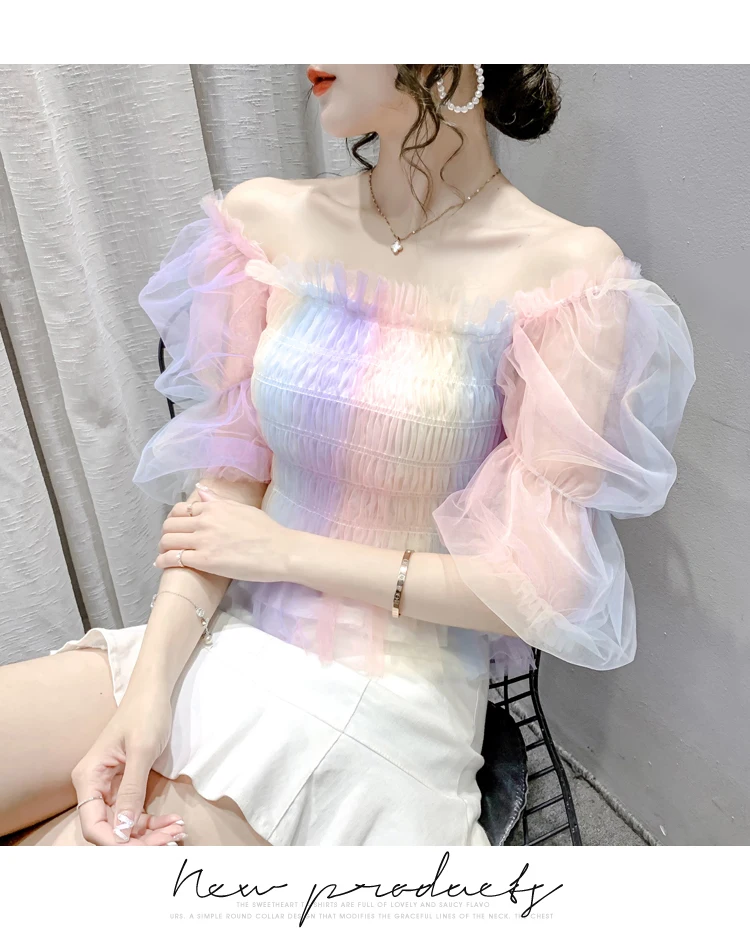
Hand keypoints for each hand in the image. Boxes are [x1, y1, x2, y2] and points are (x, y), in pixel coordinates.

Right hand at [71, 689, 185, 845]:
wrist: (154, 692)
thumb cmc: (145, 713)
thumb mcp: (141, 751)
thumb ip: (131, 790)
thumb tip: (121, 832)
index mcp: (89, 777)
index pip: (93, 824)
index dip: (114, 843)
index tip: (144, 850)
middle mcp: (94, 786)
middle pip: (110, 828)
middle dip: (139, 840)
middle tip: (171, 839)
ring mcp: (110, 788)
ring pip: (125, 825)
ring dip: (150, 833)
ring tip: (178, 830)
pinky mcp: (125, 786)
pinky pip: (135, 814)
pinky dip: (153, 822)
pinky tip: (174, 822)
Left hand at [154, 483, 294, 582]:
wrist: (280, 551)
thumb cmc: (266, 531)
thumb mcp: (242, 509)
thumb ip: (218, 502)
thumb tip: (200, 492)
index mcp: (213, 507)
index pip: (180, 510)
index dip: (175, 520)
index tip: (177, 530)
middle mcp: (205, 520)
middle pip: (169, 525)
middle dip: (165, 534)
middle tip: (169, 543)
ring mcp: (203, 540)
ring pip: (167, 541)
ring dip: (162, 548)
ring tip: (165, 554)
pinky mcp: (204, 560)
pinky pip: (173, 558)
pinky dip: (162, 561)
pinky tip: (161, 564)